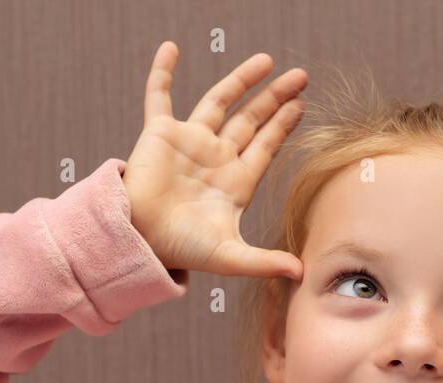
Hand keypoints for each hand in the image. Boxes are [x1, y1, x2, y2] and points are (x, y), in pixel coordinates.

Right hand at [121, 41, 306, 280]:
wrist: (140, 238)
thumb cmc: (182, 249)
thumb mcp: (229, 256)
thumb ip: (265, 262)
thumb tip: (302, 274)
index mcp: (235, 181)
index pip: (266, 145)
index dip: (283, 125)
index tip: (300, 105)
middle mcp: (215, 157)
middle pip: (252, 119)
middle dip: (275, 98)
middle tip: (300, 77)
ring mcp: (188, 142)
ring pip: (219, 101)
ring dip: (241, 79)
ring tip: (266, 60)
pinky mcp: (159, 133)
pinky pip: (159, 95)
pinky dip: (162, 72)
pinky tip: (171, 48)